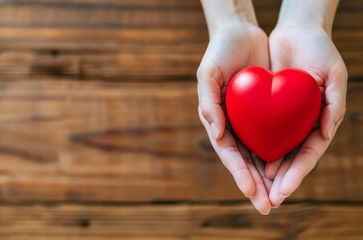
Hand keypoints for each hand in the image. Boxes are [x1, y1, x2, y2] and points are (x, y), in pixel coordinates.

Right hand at [197, 22, 271, 213]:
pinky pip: (274, 136)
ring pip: (260, 154)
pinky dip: (281, 154)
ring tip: (279, 198)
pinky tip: (289, 169)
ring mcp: (249, 120)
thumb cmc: (219, 53)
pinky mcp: (265, 112)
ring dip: (269, 177)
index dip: (239, 174)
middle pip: (245, 161)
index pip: (229, 153)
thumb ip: (209, 105)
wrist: (240, 32)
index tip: (251, 191)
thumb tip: (216, 136)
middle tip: (267, 207)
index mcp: (217, 120)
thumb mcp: (208, 75)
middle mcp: (233, 125)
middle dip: (255, 185)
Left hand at [267, 23, 346, 206]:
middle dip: (277, 183)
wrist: (295, 31)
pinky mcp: (264, 110)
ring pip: (270, 151)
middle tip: (266, 203)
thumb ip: (335, 104)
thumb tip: (323, 135)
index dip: (296, 174)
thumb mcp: (334, 74)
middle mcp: (299, 125)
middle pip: (288, 160)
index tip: (284, 191)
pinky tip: (244, 162)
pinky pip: (257, 132)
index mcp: (318, 122)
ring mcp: (281, 119)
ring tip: (254, 191)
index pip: (306, 155)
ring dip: (263, 172)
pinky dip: (252, 149)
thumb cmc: (319, 49)